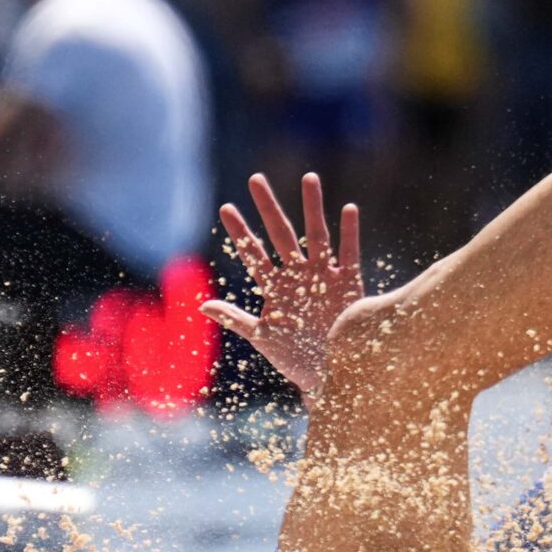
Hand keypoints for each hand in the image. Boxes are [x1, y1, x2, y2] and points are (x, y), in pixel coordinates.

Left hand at [202, 172, 361, 402]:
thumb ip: (235, 319)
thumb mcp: (262, 338)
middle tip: (256, 179)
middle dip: (268, 207)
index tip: (225, 208)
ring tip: (309, 177)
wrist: (333, 373)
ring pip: (317, 235)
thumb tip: (201, 306)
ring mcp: (324, 276)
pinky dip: (349, 233)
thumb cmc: (296, 359)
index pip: (253, 254)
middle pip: (281, 234)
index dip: (240, 232)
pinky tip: (348, 209)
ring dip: (312, 208)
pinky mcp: (349, 284)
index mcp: (276, 288)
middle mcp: (298, 276)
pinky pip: (349, 254)